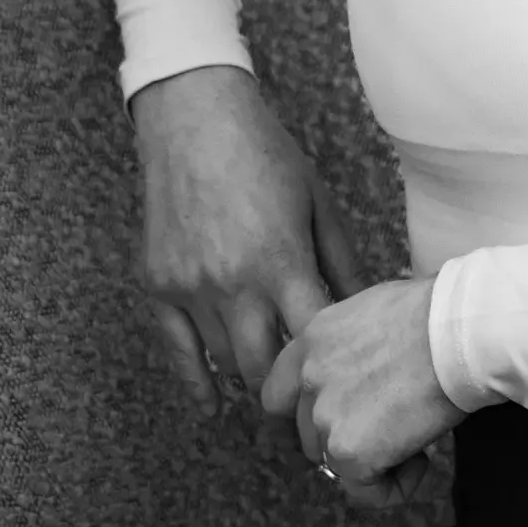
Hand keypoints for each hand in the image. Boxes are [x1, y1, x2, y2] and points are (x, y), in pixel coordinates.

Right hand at [133, 63, 364, 470]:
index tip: (350, 378)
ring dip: (253, 377)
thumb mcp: (318, 204)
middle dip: (293, 389)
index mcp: (281, 262)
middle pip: (266, 370)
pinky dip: (196, 382)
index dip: (334, 365)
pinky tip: (212, 405)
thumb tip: (369, 309)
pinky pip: (177, 351)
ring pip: (227, 362)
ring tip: (279, 389)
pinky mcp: (158, 286)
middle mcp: (233, 284)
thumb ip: (340, 262)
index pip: (313, 340)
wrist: (195, 121)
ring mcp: (190, 288)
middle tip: (314, 398)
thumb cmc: (267, 156)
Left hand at [261, 274, 468, 508]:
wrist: (460, 331)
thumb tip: (369, 369)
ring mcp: (325, 416)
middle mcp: (309, 377)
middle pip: (307, 431)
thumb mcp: (379, 310)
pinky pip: (363, 490)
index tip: (320, 430)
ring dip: (372, 459)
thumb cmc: (440, 313)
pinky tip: (423, 465)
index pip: (278, 389)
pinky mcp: (350, 451)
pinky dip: (393, 487)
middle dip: (343, 439)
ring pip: (335, 461)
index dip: (298, 417)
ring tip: (418, 442)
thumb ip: (356, 344)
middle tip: (385, 435)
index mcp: (315, 337)